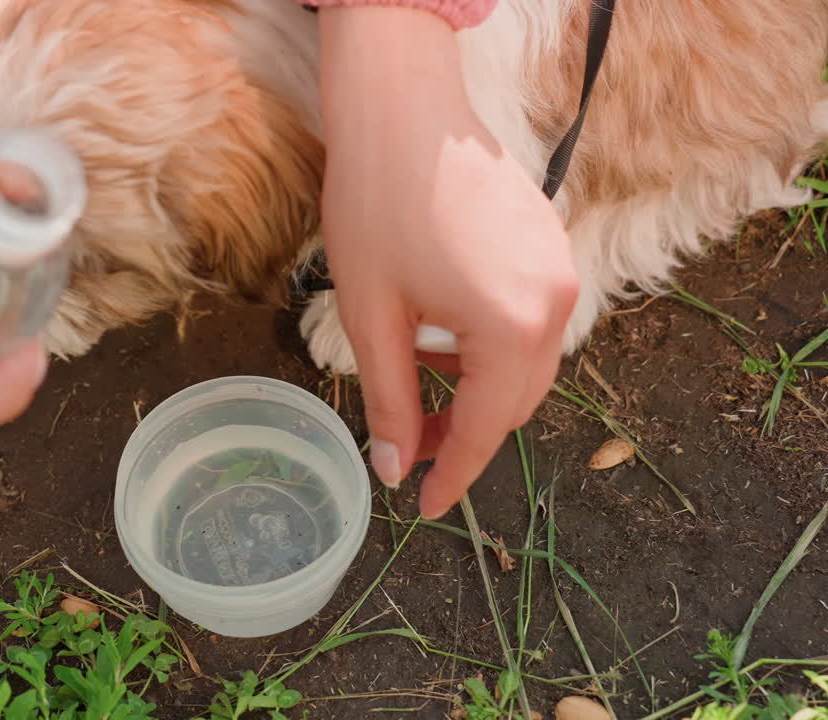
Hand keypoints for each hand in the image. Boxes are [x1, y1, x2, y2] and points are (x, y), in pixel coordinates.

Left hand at [318, 7, 578, 518]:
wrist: (402, 108)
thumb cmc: (376, 204)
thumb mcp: (372, 316)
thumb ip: (390, 400)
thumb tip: (394, 467)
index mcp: (513, 324)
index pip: (487, 428)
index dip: (454, 474)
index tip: (424, 507)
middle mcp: (556, 301)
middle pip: (517, 402)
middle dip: (464, 432)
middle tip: (407, 445)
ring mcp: (561, 270)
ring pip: (528, 365)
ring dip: (478, 389)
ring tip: (418, 384)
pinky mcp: (552, 247)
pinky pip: (532, 322)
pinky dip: (491, 347)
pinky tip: (442, 334)